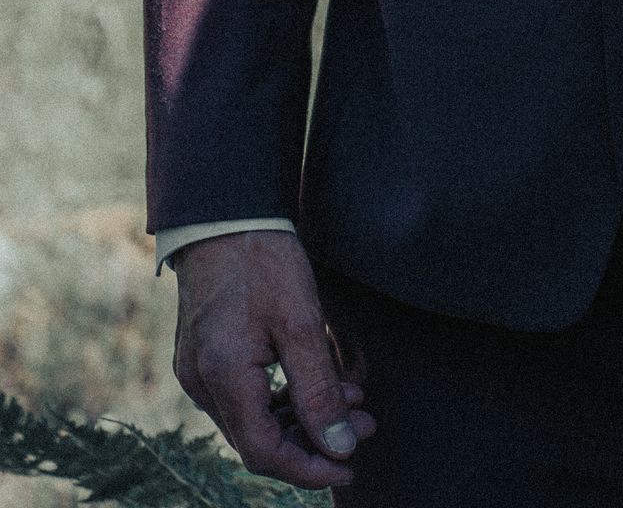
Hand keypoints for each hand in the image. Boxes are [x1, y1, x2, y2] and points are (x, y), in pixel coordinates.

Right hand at [173, 230, 373, 490]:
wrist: (223, 213)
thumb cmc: (263, 259)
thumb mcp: (301, 320)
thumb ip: (319, 389)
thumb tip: (340, 445)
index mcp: (223, 379)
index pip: (265, 453)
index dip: (309, 468)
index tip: (351, 466)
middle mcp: (202, 384)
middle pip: (259, 440)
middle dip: (314, 440)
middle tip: (366, 424)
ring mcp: (198, 372)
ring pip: (252, 420)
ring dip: (301, 419)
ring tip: (353, 401)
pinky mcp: (202, 357)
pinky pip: (242, 397)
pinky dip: (280, 399)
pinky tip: (317, 385)